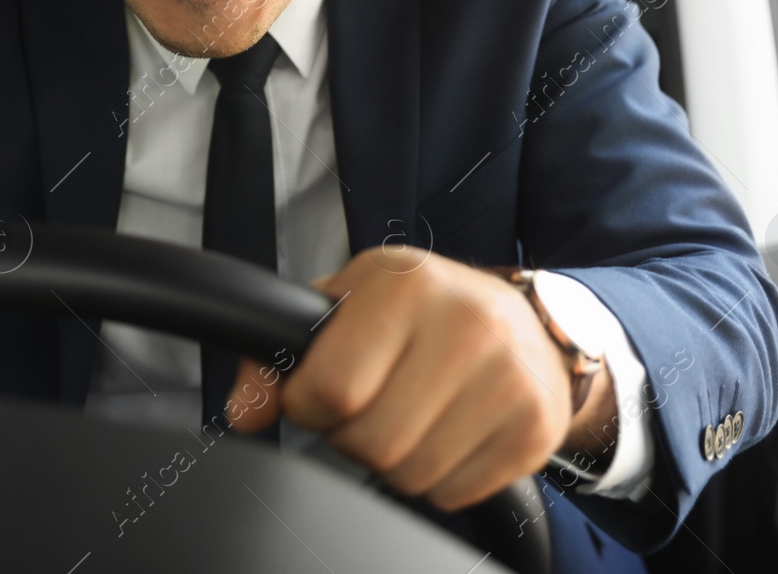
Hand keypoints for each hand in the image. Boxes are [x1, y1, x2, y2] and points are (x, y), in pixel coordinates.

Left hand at [226, 246, 615, 508]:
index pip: (331, 387)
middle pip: (371, 442)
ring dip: (393, 461)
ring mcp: (508, 379)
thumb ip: (278, 353)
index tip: (323, 391)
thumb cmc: (423, 310)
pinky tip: (446, 433)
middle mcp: (466, 325)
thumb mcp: (346, 304)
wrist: (529, 323)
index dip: (310, 404)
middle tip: (369, 406)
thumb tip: (243, 412)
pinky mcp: (533, 429)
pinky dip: (437, 479)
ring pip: (409, 475)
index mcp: (407, 284)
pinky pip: (452, 494)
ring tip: (408, 415)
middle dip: (351, 436)